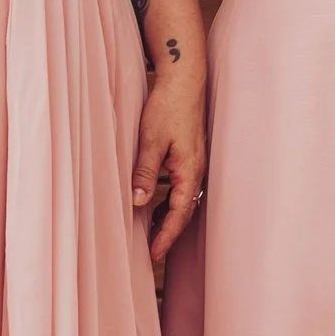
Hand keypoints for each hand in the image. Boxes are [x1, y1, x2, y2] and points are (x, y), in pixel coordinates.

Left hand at [132, 60, 207, 266]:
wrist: (184, 79)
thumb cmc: (169, 107)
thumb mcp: (152, 141)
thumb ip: (145, 172)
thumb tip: (138, 203)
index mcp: (190, 170)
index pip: (179, 214)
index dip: (166, 237)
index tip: (153, 256)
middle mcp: (196, 170)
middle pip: (185, 211)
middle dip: (169, 233)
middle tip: (151, 253)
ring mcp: (194, 162)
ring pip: (183, 200)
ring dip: (168, 219)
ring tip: (150, 234)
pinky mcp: (189, 154)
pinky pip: (181, 186)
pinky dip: (169, 201)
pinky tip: (154, 203)